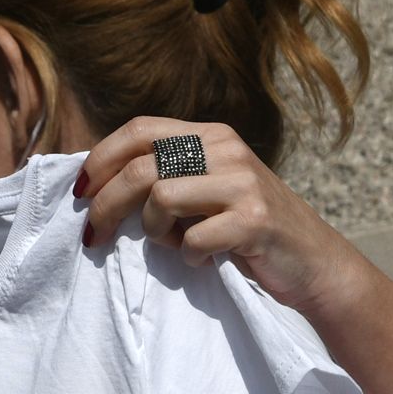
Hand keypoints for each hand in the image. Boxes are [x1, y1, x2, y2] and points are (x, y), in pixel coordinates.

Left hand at [77, 118, 392, 393]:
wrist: (314, 263)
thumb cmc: (247, 231)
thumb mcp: (208, 188)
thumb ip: (167, 174)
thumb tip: (94, 182)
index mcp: (211, 134)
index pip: (140, 129)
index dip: (100, 158)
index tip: (78, 192)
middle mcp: (227, 149)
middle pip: (141, 167)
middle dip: (105, 204)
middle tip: (93, 236)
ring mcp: (243, 183)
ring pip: (160, 198)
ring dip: (155, 232)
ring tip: (175, 244)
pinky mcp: (255, 221)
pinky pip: (192, 239)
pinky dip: (188, 257)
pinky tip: (204, 260)